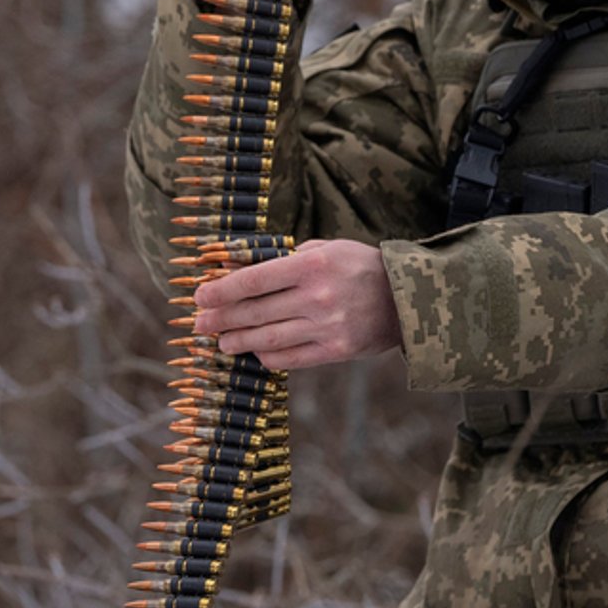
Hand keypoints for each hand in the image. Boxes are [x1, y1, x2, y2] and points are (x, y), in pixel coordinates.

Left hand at [192, 240, 401, 369]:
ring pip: (267, 338)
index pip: (254, 279)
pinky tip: (254, 351)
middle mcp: (317, 297)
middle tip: (200, 323)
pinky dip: (267, 356)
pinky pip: (290, 358)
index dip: (221, 290)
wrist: (407, 298)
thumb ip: (284, 259)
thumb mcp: (324, 249)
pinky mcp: (335, 350)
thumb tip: (236, 270)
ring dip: (237, 341)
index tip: (199, 296)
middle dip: (220, 318)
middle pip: (254, 311)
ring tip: (221, 342)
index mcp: (312, 265)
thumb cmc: (359, 267)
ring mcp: (326, 326)